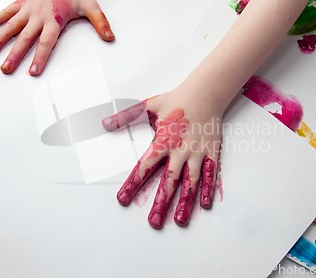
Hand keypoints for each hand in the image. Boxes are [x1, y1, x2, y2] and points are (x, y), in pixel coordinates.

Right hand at [0, 0, 114, 75]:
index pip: (46, 43)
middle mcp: (38, 15)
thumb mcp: (91, 7)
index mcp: (54, 19)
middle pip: (25, 39)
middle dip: (15, 55)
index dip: (40, 58)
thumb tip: (110, 37)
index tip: (33, 71)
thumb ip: (100, 23)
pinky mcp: (22, 2)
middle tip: (6, 69)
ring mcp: (28, 9)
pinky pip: (6, 12)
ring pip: (11, 26)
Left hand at [102, 90, 222, 228]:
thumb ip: (126, 117)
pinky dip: (208, 189)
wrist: (205, 92)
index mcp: (163, 141)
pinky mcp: (211, 152)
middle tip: (154, 222)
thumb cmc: (176, 100)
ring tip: (180, 220)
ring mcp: (197, 153)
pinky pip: (211, 174)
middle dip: (160, 202)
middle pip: (168, 181)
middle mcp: (179, 150)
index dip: (133, 184)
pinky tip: (204, 205)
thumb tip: (104, 123)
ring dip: (185, 202)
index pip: (144, 166)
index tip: (123, 199)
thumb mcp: (148, 106)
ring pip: (191, 182)